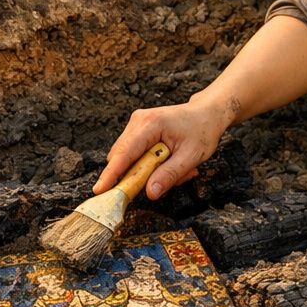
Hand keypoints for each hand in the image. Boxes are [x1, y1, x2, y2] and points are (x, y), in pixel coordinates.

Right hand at [95, 97, 235, 199]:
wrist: (207, 113)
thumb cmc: (202, 131)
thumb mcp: (191, 156)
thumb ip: (169, 175)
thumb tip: (149, 193)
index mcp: (150, 124)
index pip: (124, 153)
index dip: (111, 173)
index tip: (100, 189)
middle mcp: (138, 121)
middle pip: (122, 157)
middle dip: (137, 175)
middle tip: (168, 180)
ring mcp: (136, 125)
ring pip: (128, 158)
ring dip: (146, 170)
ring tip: (176, 167)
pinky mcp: (138, 131)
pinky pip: (134, 155)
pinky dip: (149, 164)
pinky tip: (170, 161)